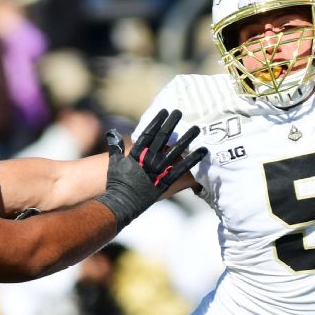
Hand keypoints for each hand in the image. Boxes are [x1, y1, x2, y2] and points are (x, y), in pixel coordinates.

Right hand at [95, 109, 206, 227]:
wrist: (123, 203)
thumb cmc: (116, 184)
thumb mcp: (114, 163)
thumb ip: (115, 147)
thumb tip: (112, 132)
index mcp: (137, 153)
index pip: (148, 133)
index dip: (157, 121)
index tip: (164, 111)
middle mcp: (149, 159)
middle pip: (163, 137)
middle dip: (172, 123)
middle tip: (180, 112)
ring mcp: (159, 170)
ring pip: (176, 150)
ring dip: (187, 138)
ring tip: (196, 128)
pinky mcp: (166, 181)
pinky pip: (182, 168)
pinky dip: (193, 159)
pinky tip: (202, 151)